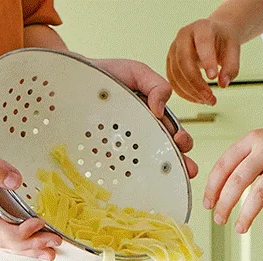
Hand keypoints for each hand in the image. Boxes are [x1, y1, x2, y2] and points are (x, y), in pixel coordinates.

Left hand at [93, 58, 198, 177]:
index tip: (180, 140)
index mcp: (152, 118)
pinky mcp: (103, 155)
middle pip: (163, 154)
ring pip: (144, 165)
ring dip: (160, 174)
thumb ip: (156, 85)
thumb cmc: (107, 74)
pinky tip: (136, 186)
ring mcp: (121, 147)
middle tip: (188, 169)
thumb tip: (160, 111)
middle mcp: (140, 136)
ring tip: (170, 180)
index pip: (172, 134)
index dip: (182, 141)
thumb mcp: (136, 72)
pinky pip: (116, 169)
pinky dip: (128, 179)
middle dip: (179, 164)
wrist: (73, 77)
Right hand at [166, 18, 239, 105]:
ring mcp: (174, 48)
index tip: (213, 78)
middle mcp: (184, 36)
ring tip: (206, 101)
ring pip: (176, 73)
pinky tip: (197, 99)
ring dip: (190, 91)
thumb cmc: (223, 40)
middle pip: (184, 60)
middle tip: (210, 97)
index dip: (206, 60)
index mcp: (202, 28)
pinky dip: (184, 93)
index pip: (202, 43)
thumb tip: (223, 84)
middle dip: (196, 83)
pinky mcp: (170, 61)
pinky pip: (173, 80)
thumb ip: (231, 66)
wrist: (214, 35)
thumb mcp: (233, 49)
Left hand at [205, 117, 262, 234]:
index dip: (212, 187)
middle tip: (220, 220)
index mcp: (253, 138)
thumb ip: (248, 158)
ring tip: (240, 228)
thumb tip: (226, 187)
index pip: (224, 164)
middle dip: (224, 204)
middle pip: (237, 180)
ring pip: (259, 194)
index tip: (208, 203)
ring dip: (246, 215)